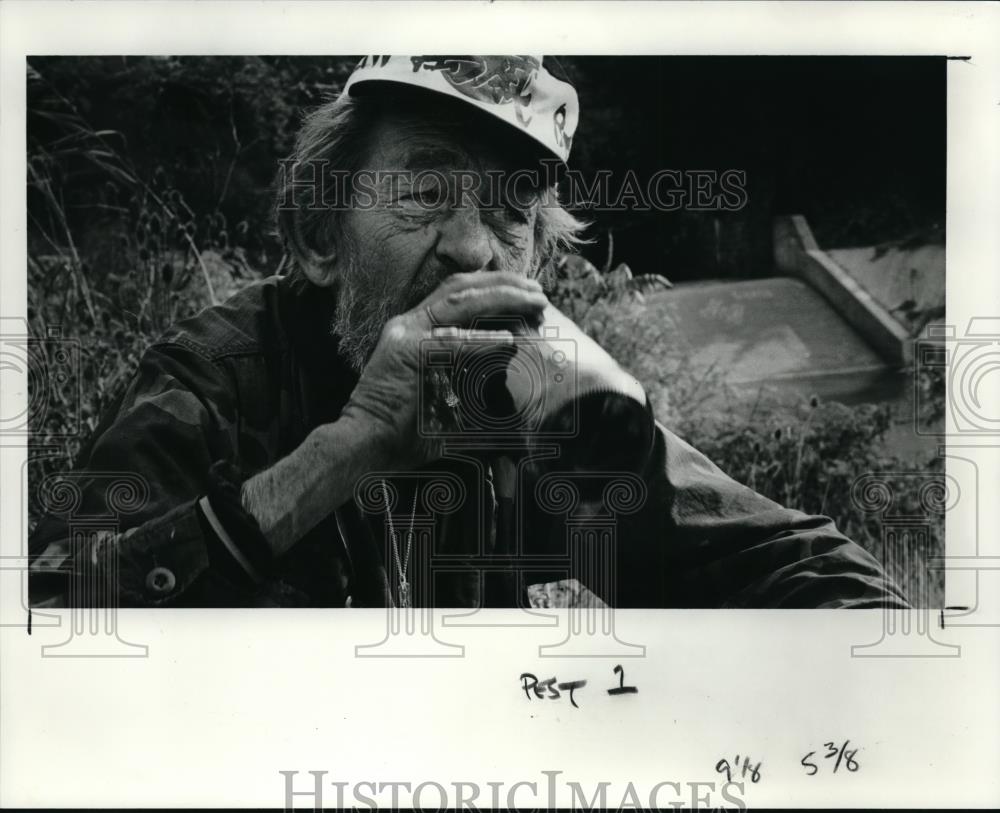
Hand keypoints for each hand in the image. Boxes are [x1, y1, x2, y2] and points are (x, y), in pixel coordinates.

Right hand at [341, 270, 548, 468]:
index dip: (494, 287)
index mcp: (415, 330)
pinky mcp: (406, 353)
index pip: (457, 293)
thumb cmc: (405, 434)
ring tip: (534, 301)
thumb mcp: (446, 401)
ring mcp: (405, 334)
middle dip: (504, 283)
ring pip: (459, 300)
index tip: (526, 294)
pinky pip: (452, 342)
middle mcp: (409, 324)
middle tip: (538, 291)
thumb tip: (516, 400)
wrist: (362, 447)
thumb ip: (474, 390)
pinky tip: (509, 341)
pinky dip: (483, 341)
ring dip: (502, 297)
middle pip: (460, 286)